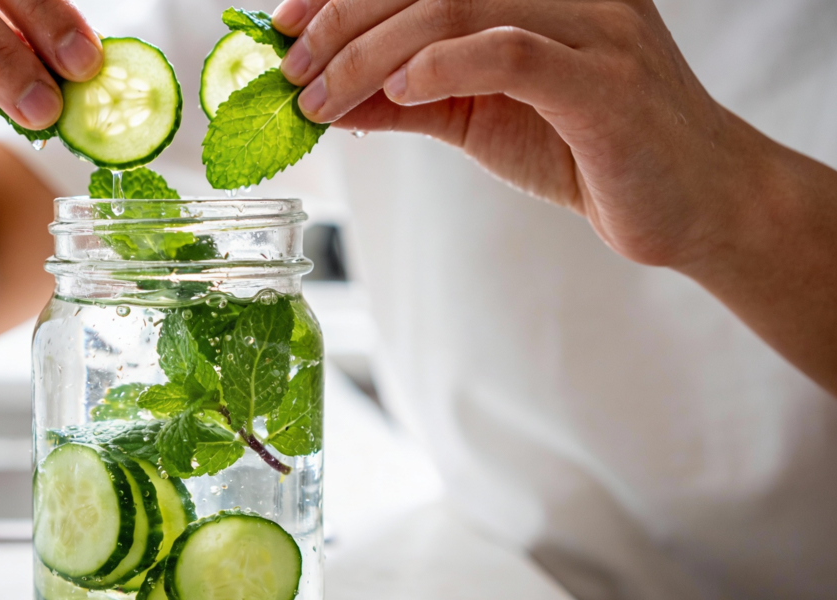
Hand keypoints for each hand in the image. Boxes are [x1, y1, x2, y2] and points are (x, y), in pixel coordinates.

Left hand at [271, 0, 763, 267]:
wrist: (691, 204)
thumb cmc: (586, 153)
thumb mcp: (480, 118)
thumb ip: (409, 101)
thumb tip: (325, 97)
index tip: (284, 24)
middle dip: (343, 22)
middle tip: (289, 69)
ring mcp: (594, 28)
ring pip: (456, 10)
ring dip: (370, 54)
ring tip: (319, 97)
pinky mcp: (607, 83)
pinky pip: (511, 52)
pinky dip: (443, 65)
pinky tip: (397, 90)